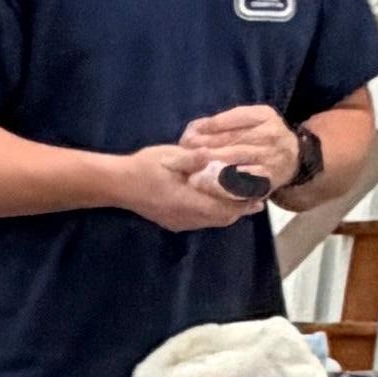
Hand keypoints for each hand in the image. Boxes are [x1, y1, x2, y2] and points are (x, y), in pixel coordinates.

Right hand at [120, 138, 254, 231]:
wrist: (117, 185)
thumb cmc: (143, 168)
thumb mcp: (169, 156)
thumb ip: (193, 158)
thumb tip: (213, 154)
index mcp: (187, 202)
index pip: (223, 209)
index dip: (243, 204)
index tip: (260, 197)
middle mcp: (186, 217)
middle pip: (221, 219)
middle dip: (240, 210)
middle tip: (257, 198)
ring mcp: (179, 222)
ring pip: (211, 222)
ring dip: (228, 212)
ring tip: (243, 201)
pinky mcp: (173, 222)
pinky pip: (201, 221)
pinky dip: (215, 213)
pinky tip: (218, 202)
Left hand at [182, 103, 307, 191]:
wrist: (293, 158)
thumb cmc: (263, 136)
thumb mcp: (251, 120)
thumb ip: (225, 121)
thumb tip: (195, 128)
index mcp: (264, 116)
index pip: (232, 119)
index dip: (208, 127)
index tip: (187, 136)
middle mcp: (270, 135)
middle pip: (231, 141)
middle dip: (204, 148)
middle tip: (183, 155)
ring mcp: (270, 158)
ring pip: (235, 162)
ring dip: (209, 167)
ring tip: (191, 172)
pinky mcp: (268, 180)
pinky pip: (243, 183)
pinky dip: (223, 185)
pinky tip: (207, 186)